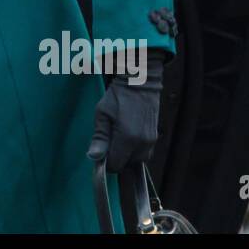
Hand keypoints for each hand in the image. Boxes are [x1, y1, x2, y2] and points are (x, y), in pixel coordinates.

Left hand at [87, 51, 164, 172]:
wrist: (140, 82)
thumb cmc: (118, 96)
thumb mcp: (102, 114)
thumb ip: (99, 138)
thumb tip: (94, 157)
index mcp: (127, 138)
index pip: (115, 165)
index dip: (105, 161)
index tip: (100, 150)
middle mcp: (142, 143)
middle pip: (126, 166)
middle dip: (115, 158)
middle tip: (108, 140)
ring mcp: (151, 141)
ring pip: (136, 161)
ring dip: (125, 156)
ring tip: (118, 136)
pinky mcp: (155, 138)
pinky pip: (143, 154)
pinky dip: (134, 150)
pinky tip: (127, 136)